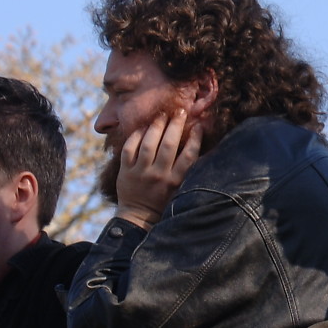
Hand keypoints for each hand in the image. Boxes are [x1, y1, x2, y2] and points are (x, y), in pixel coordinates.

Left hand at [115, 108, 202, 227]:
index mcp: (176, 180)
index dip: (196, 137)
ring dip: (156, 126)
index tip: (200, 124)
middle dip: (176, 124)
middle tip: (181, 111)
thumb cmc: (164, 200)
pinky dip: (136, 136)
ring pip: (148, 144)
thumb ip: (189, 170)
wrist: (138, 216)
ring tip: (163, 115)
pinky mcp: (125, 171)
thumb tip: (202, 146)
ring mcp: (140, 173)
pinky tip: (143, 127)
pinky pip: (129, 148)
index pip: (189, 154)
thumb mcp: (181, 188)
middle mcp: (159, 175)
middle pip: (169, 145)